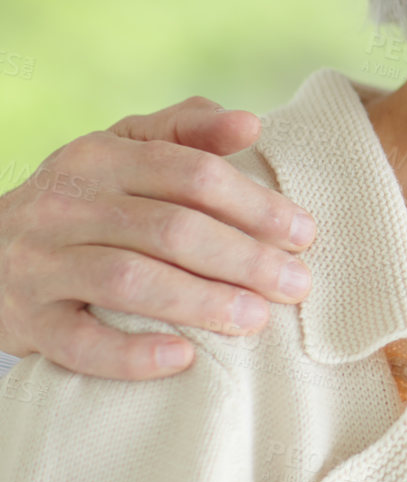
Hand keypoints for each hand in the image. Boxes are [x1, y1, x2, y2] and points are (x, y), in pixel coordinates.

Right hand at [0, 97, 316, 378]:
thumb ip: (187, 131)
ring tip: (257, 319)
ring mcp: (41, 264)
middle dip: (243, 258)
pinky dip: (132, 355)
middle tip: (296, 284)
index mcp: (100, 157)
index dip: (255, 205)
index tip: (304, 233)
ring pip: (129, 281)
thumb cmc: (87, 199)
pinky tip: (185, 358)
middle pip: (170, 229)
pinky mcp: (27, 321)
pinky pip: (80, 343)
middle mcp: (66, 205)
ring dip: (202, 302)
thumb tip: (251, 123)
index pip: (191, 174)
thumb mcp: (125, 150)